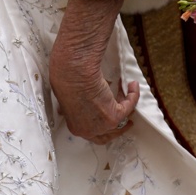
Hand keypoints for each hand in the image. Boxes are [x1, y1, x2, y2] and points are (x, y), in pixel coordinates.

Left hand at [49, 0, 138, 142]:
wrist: (71, 63)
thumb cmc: (63, 63)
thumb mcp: (63, 72)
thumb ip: (67, 74)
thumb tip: (64, 57)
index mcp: (67, 114)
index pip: (80, 127)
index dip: (92, 121)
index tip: (102, 109)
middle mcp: (80, 124)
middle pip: (99, 136)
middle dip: (111, 128)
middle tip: (123, 119)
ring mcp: (95, 124)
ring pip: (115, 129)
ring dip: (124, 115)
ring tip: (128, 99)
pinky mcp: (110, 117)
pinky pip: (127, 111)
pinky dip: (132, 98)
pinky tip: (131, 84)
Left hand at [51, 66, 140, 143]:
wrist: (73, 75)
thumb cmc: (67, 81)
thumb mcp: (67, 99)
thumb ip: (75, 106)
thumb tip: (81, 103)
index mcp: (76, 127)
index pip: (93, 134)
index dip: (103, 129)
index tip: (109, 122)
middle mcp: (89, 131)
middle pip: (110, 133)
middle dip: (120, 127)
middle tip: (127, 120)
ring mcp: (102, 126)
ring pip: (121, 121)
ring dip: (127, 108)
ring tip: (130, 97)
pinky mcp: (113, 117)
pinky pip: (128, 107)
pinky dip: (132, 96)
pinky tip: (132, 86)